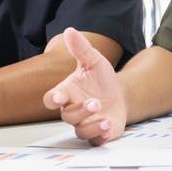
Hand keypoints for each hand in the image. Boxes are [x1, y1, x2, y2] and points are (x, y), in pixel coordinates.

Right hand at [42, 28, 125, 144]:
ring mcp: (85, 123)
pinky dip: (101, 135)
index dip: (53, 99)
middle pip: (68, 116)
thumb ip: (81, 48)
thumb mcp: (94, 61)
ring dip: (92, 125)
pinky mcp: (98, 134)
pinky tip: (109, 127)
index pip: (52, 99)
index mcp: (68, 93)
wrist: (120, 94)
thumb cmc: (101, 79)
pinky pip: (95, 140)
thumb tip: (70, 30)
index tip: (58, 98)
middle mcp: (73, 110)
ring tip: (105, 118)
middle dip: (81, 111)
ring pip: (81, 131)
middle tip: (94, 102)